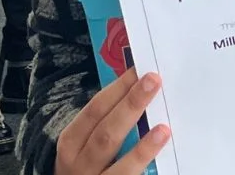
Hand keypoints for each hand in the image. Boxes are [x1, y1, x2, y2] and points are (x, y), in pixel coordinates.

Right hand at [55, 69, 170, 174]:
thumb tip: (139, 90)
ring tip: (163, 128)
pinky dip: (144, 162)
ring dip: (141, 146)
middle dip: (130, 105)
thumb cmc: (86, 164)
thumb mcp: (85, 144)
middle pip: (106, 133)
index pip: (94, 111)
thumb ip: (107, 122)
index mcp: (71, 142)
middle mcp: (79, 163)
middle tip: (153, 81)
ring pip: (118, 164)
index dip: (116, 89)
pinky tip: (160, 148)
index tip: (138, 70)